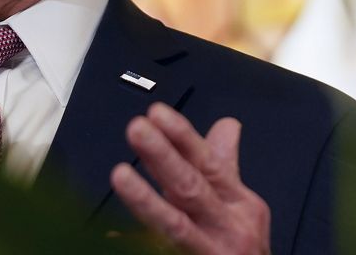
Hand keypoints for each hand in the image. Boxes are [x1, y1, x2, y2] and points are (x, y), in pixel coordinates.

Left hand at [111, 103, 270, 254]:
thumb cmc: (242, 247)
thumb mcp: (244, 206)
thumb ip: (226, 165)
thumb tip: (226, 125)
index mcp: (238, 203)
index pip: (208, 162)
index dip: (183, 136)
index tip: (157, 113)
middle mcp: (226, 228)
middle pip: (190, 187)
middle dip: (164, 157)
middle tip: (137, 129)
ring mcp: (208, 253)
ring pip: (173, 226)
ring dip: (146, 199)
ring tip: (120, 174)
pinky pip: (161, 252)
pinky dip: (135, 243)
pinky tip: (112, 235)